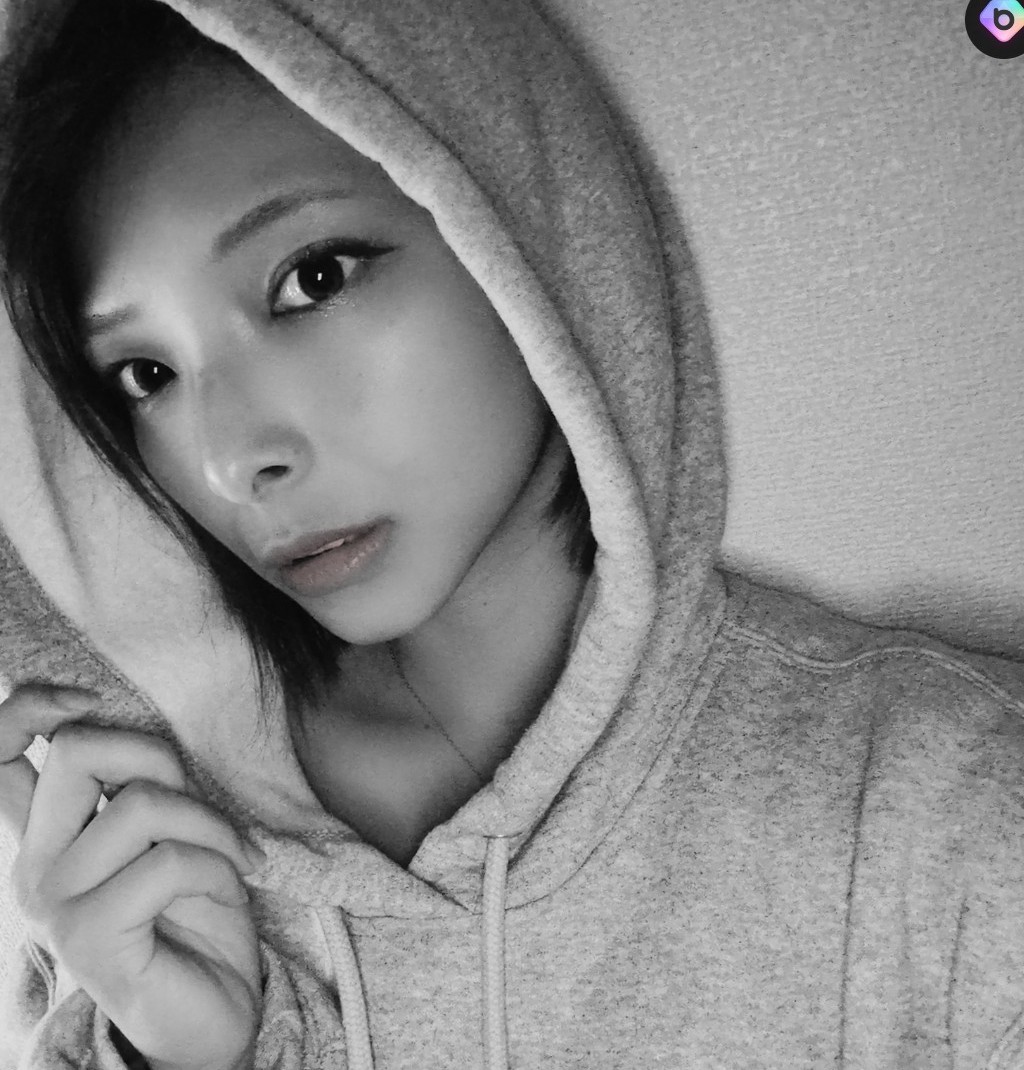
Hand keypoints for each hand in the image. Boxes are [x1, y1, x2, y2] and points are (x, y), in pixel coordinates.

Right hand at [0, 684, 261, 1069]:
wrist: (216, 1005)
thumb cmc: (195, 910)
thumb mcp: (168, 831)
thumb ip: (132, 784)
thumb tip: (107, 716)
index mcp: (49, 834)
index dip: (29, 706)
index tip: (88, 700)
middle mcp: (36, 864)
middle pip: (74, 750)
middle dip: (155, 755)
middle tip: (194, 802)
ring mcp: (56, 902)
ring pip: (139, 803)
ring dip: (210, 823)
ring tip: (230, 857)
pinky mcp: (90, 936)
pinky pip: (167, 861)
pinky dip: (220, 864)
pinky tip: (232, 889)